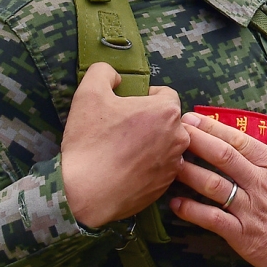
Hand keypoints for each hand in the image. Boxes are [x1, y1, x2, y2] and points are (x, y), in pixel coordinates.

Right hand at [60, 63, 190, 227]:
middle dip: (148, 121)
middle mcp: (179, 137)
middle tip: (120, 129)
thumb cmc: (90, 141)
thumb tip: (116, 76)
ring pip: (165, 144)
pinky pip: (160, 168)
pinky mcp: (166, 186)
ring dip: (149, 143)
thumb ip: (104, 72)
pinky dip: (147, 165)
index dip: (144, 97)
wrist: (87, 193)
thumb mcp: (89, 93)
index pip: (165, 94)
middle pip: (167, 120)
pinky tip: (125, 169)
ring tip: (121, 150)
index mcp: (167, 111)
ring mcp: (174, 164)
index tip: (125, 106)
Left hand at [170, 113, 266, 266]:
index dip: (213, 128)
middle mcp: (261, 183)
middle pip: (222, 156)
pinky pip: (211, 219)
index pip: (240, 140)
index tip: (193, 118)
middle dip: (195, 141)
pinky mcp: (243, 234)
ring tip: (168, 163)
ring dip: (188, 172)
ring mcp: (251, 209)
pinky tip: (175, 203)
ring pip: (213, 184)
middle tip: (174, 132)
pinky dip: (191, 210)